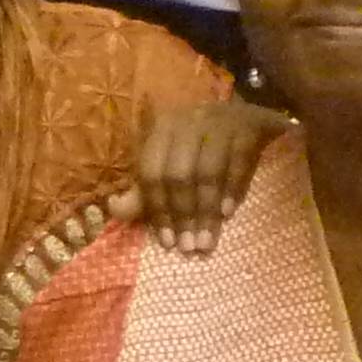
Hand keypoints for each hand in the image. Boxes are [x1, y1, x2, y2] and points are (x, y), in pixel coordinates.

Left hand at [135, 98, 287, 255]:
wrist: (247, 114)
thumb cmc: (203, 146)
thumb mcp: (172, 162)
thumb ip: (146, 190)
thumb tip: (114, 209)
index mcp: (162, 130)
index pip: (152, 173)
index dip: (158, 209)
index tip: (167, 242)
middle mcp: (187, 122)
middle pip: (179, 174)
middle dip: (183, 214)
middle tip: (189, 247)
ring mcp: (218, 122)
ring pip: (207, 171)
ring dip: (206, 210)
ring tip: (206, 241)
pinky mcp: (247, 126)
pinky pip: (238, 161)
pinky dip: (232, 189)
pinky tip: (228, 214)